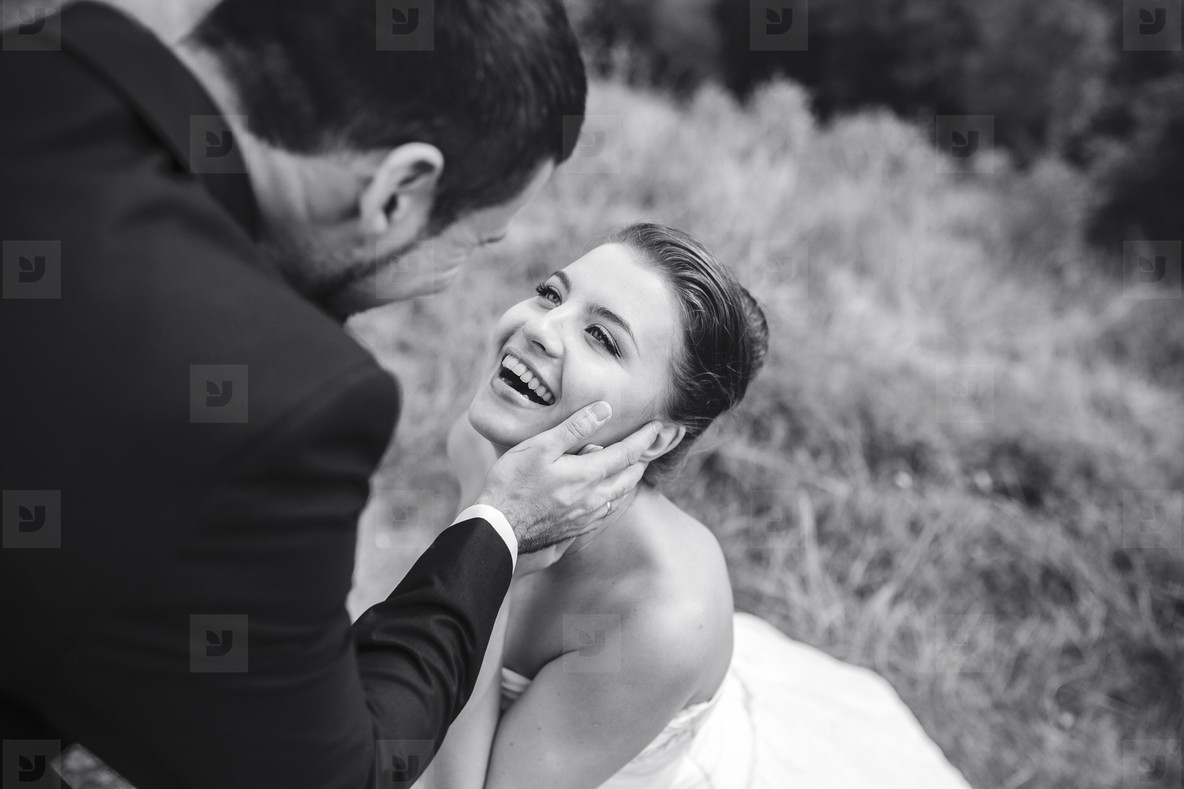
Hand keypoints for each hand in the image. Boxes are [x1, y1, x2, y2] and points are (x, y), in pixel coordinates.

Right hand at [475, 401, 658, 556]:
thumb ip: (574, 429)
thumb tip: (604, 410)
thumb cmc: (513, 483)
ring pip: (620, 496)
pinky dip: (614, 497)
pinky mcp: (577, 528)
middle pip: (630, 477)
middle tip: (651, 444)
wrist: (498, 528)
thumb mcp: (540, 447)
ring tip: (633, 465)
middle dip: (643, 459)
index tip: (658, 425)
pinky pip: (606, 511)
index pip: (627, 454)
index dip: (645, 438)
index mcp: (587, 475)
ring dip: (630, 479)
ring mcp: (586, 516)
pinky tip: (609, 494)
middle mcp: (594, 499)